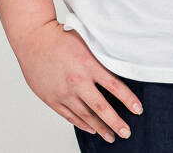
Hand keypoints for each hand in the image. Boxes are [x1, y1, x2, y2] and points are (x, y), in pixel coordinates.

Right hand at [12, 19, 142, 142]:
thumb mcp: (86, 41)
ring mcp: (64, 93)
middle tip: (126, 133)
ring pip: (86, 116)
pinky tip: (91, 129)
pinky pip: (70, 116)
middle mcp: (77, 82)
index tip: (138, 110)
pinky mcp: (52, 99)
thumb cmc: (60, 37)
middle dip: (116, 122)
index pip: (115, 86)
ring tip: (111, 136)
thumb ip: (100, 55)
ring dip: (100, 128)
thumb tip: (119, 63)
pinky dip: (82, 124)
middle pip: (101, 108)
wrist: (34, 40)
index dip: (128, 100)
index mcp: (88, 65)